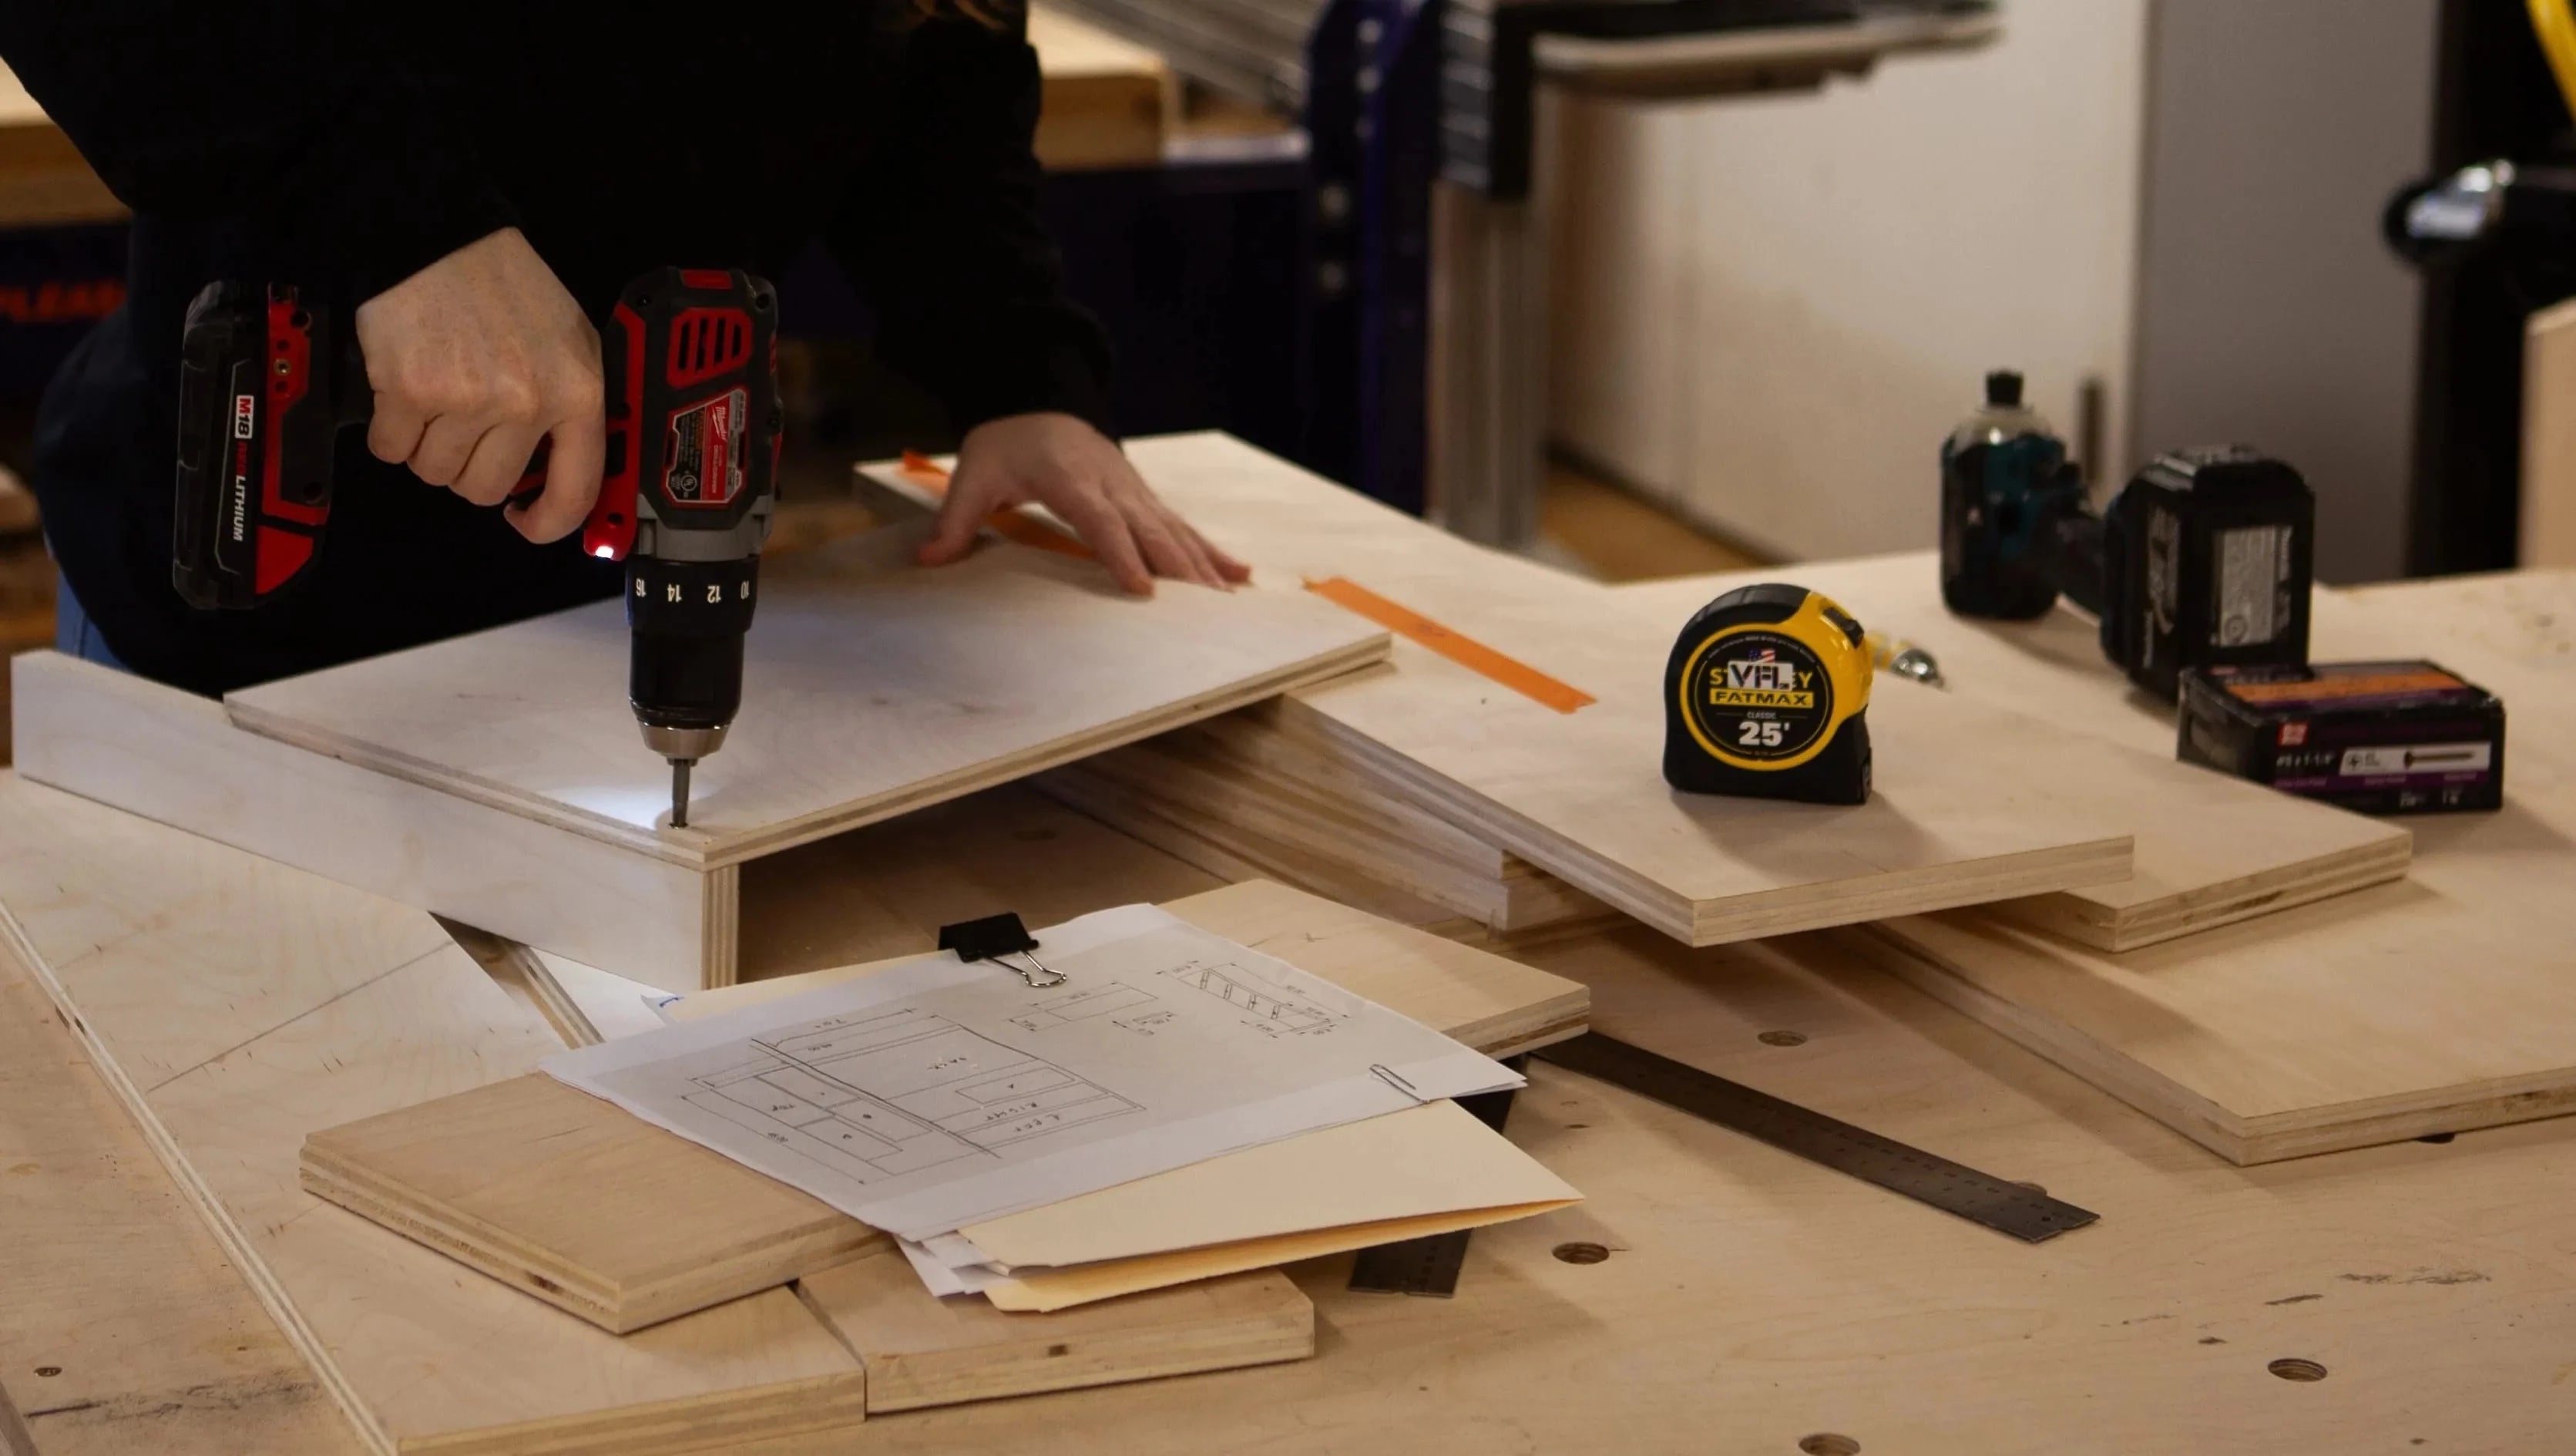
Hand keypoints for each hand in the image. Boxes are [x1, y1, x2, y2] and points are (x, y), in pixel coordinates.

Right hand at [355, 227, 605, 542]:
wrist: (440, 238)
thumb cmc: (504, 285)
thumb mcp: (569, 341)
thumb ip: (568, 406)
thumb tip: (550, 473)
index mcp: (577, 393)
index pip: (576, 491)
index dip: (548, 522)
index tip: (525, 520)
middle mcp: (527, 403)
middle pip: (487, 488)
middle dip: (469, 469)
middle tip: (463, 429)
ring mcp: (468, 401)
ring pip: (436, 473)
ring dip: (427, 447)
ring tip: (434, 399)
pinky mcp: (411, 393)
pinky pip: (391, 450)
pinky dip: (390, 432)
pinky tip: (402, 393)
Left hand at [921, 413, 1251, 593]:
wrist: (1039, 401)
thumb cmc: (1006, 443)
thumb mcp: (972, 475)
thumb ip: (955, 520)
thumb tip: (929, 559)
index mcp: (1069, 478)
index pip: (1098, 519)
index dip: (1120, 552)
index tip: (1141, 587)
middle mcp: (1110, 483)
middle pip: (1148, 527)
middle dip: (1178, 566)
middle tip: (1204, 606)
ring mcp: (1133, 489)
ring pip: (1173, 528)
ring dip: (1201, 563)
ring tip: (1227, 599)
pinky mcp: (1144, 497)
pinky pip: (1181, 525)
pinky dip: (1210, 549)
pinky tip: (1237, 573)